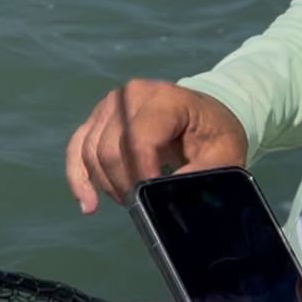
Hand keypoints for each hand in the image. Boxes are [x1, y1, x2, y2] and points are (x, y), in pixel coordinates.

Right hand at [65, 78, 247, 211]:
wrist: (206, 115)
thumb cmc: (216, 134)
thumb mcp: (223, 156)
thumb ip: (200, 177)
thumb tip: (168, 201)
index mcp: (166, 99)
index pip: (139, 139)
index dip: (140, 175)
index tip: (152, 201)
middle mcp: (131, 95)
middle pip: (110, 149)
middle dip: (124, 184)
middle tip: (145, 206)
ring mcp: (110, 104)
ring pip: (91, 152)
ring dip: (107, 185)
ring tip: (131, 203)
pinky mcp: (98, 118)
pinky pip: (77, 149)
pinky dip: (79, 178)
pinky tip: (88, 205)